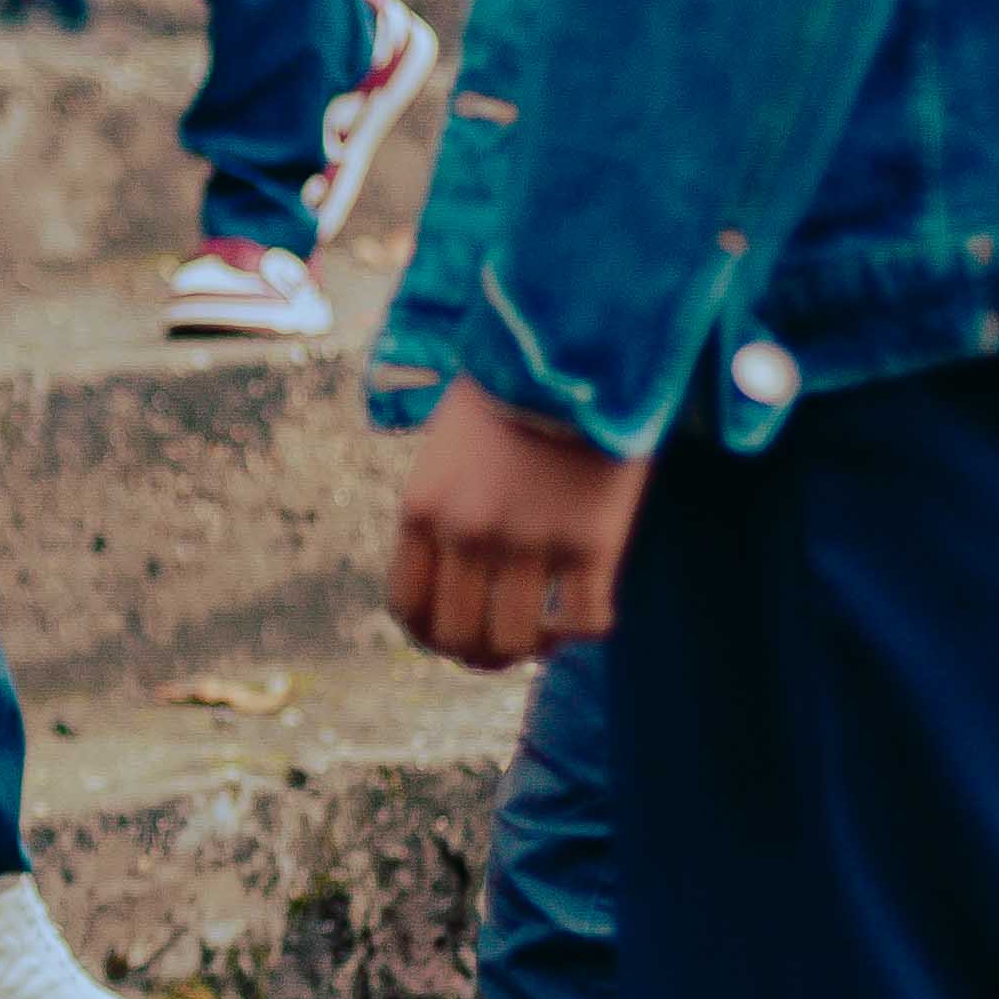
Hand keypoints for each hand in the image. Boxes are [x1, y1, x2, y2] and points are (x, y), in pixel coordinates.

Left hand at [388, 374, 650, 666]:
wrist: (573, 344)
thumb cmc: (513, 388)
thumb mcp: (448, 448)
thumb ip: (444, 507)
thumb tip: (452, 568)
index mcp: (422, 509)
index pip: (408, 607)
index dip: (430, 635)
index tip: (455, 634)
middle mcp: (467, 534)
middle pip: (458, 637)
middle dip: (479, 654)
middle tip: (506, 646)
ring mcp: (528, 542)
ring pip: (515, 642)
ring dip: (531, 649)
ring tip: (548, 634)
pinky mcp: (589, 542)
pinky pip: (583, 622)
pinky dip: (583, 629)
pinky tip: (589, 610)